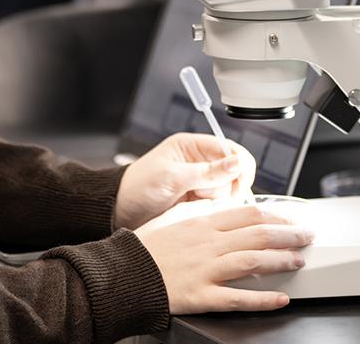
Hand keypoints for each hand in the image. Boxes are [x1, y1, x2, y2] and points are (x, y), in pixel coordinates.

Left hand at [114, 132, 255, 229]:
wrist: (120, 211)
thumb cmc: (138, 187)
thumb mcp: (171, 178)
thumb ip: (206, 172)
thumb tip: (237, 163)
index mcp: (192, 146)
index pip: (230, 149)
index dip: (239, 165)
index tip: (238, 183)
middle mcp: (200, 162)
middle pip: (233, 172)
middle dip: (223, 187)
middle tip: (203, 197)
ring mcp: (200, 183)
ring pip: (227, 191)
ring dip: (215, 201)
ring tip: (192, 204)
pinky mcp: (199, 201)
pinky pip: (218, 206)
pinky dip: (212, 211)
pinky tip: (195, 213)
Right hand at [135, 203, 312, 313]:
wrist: (123, 272)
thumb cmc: (145, 247)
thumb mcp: (172, 218)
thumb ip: (199, 211)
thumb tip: (221, 206)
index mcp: (202, 223)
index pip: (248, 214)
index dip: (275, 216)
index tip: (291, 219)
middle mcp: (208, 244)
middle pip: (257, 235)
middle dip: (289, 235)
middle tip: (308, 237)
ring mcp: (206, 270)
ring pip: (253, 261)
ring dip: (281, 260)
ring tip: (300, 260)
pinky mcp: (201, 295)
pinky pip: (238, 298)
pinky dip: (263, 299)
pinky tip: (280, 298)